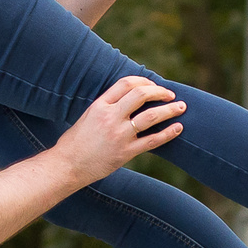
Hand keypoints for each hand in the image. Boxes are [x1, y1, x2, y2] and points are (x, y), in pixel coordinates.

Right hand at [53, 75, 184, 185]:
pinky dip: (168, 133)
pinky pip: (152, 141)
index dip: (144, 81)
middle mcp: (110, 117)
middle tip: (171, 95)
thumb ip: (107, 107)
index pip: (126, 83)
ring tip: (181, 107)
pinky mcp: (125, 152)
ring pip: (151, 116)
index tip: (154, 86)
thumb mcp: (88, 117)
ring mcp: (118, 135)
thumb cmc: (75, 142)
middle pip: (141, 95)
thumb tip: (129, 100)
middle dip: (160, 92)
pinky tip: (178, 128)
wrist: (66, 166)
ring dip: (169, 110)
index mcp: (99, 105)